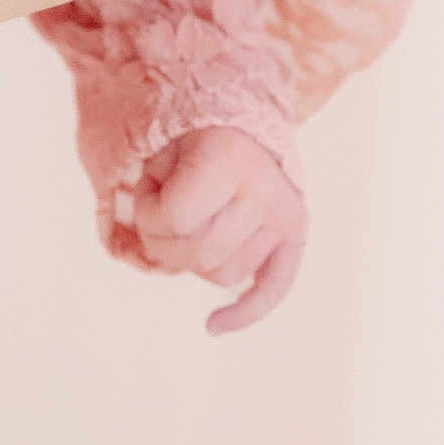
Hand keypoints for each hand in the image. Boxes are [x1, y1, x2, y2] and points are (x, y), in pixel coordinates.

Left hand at [131, 127, 307, 334]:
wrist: (241, 119)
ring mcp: (284, 213)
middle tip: (158, 217)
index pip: (175, 220)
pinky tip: (213, 325)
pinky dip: (245, 313)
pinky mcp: (296, 232)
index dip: (147, 214)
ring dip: (194, 262)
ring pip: (223, 275)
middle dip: (163, 243)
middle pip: (198, 254)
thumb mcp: (164, 150)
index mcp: (229, 159)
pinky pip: (275, 288)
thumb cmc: (193, 137)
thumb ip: (152, 196)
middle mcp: (264, 188)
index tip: (147, 190)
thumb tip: (153, 254)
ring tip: (190, 228)